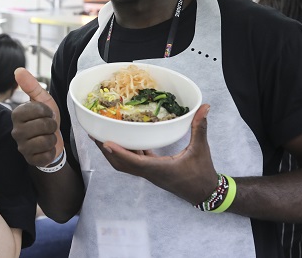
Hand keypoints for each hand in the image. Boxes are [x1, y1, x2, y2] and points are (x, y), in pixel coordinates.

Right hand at [10, 68, 63, 166]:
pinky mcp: (30, 159)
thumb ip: (31, 85)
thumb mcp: (42, 100)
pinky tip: (46, 148)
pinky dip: (51, 151)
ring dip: (52, 138)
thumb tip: (18, 70)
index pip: (38, 109)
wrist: (51, 139)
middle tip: (48, 126)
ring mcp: (22, 147)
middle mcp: (16, 131)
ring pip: (46, 140)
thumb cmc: (45, 119)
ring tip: (47, 136)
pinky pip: (46, 155)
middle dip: (52, 125)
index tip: (46, 113)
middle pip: (44, 125)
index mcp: (17, 114)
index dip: (47, 111)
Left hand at [94, 104, 217, 204]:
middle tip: (96, 135)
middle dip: (108, 151)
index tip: (106, 142)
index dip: (119, 152)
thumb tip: (205, 107)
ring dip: (114, 152)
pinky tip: (128, 140)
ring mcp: (149, 174)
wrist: (205, 193)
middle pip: (122, 164)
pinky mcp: (152, 172)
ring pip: (126, 165)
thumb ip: (200, 127)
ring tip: (104, 136)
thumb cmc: (202, 173)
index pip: (134, 161)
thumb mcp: (201, 149)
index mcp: (158, 168)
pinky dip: (128, 152)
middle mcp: (150, 173)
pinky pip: (134, 163)